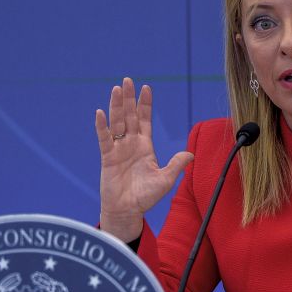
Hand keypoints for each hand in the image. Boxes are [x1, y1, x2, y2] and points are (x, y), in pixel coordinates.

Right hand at [95, 77, 193, 241]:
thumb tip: (191, 154)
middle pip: (129, 116)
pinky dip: (102, 126)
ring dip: (116, 106)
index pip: (145, 120)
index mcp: (144, 146)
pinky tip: (100, 113)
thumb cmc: (145, 197)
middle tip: (128, 80)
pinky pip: (104, 139)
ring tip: (116, 89)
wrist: (127, 211)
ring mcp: (118, 149)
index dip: (145, 104)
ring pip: (117, 123)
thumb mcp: (165, 180)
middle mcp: (130, 144)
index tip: (146, 88)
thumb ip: (176, 165)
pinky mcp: (108, 158)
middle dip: (129, 98)